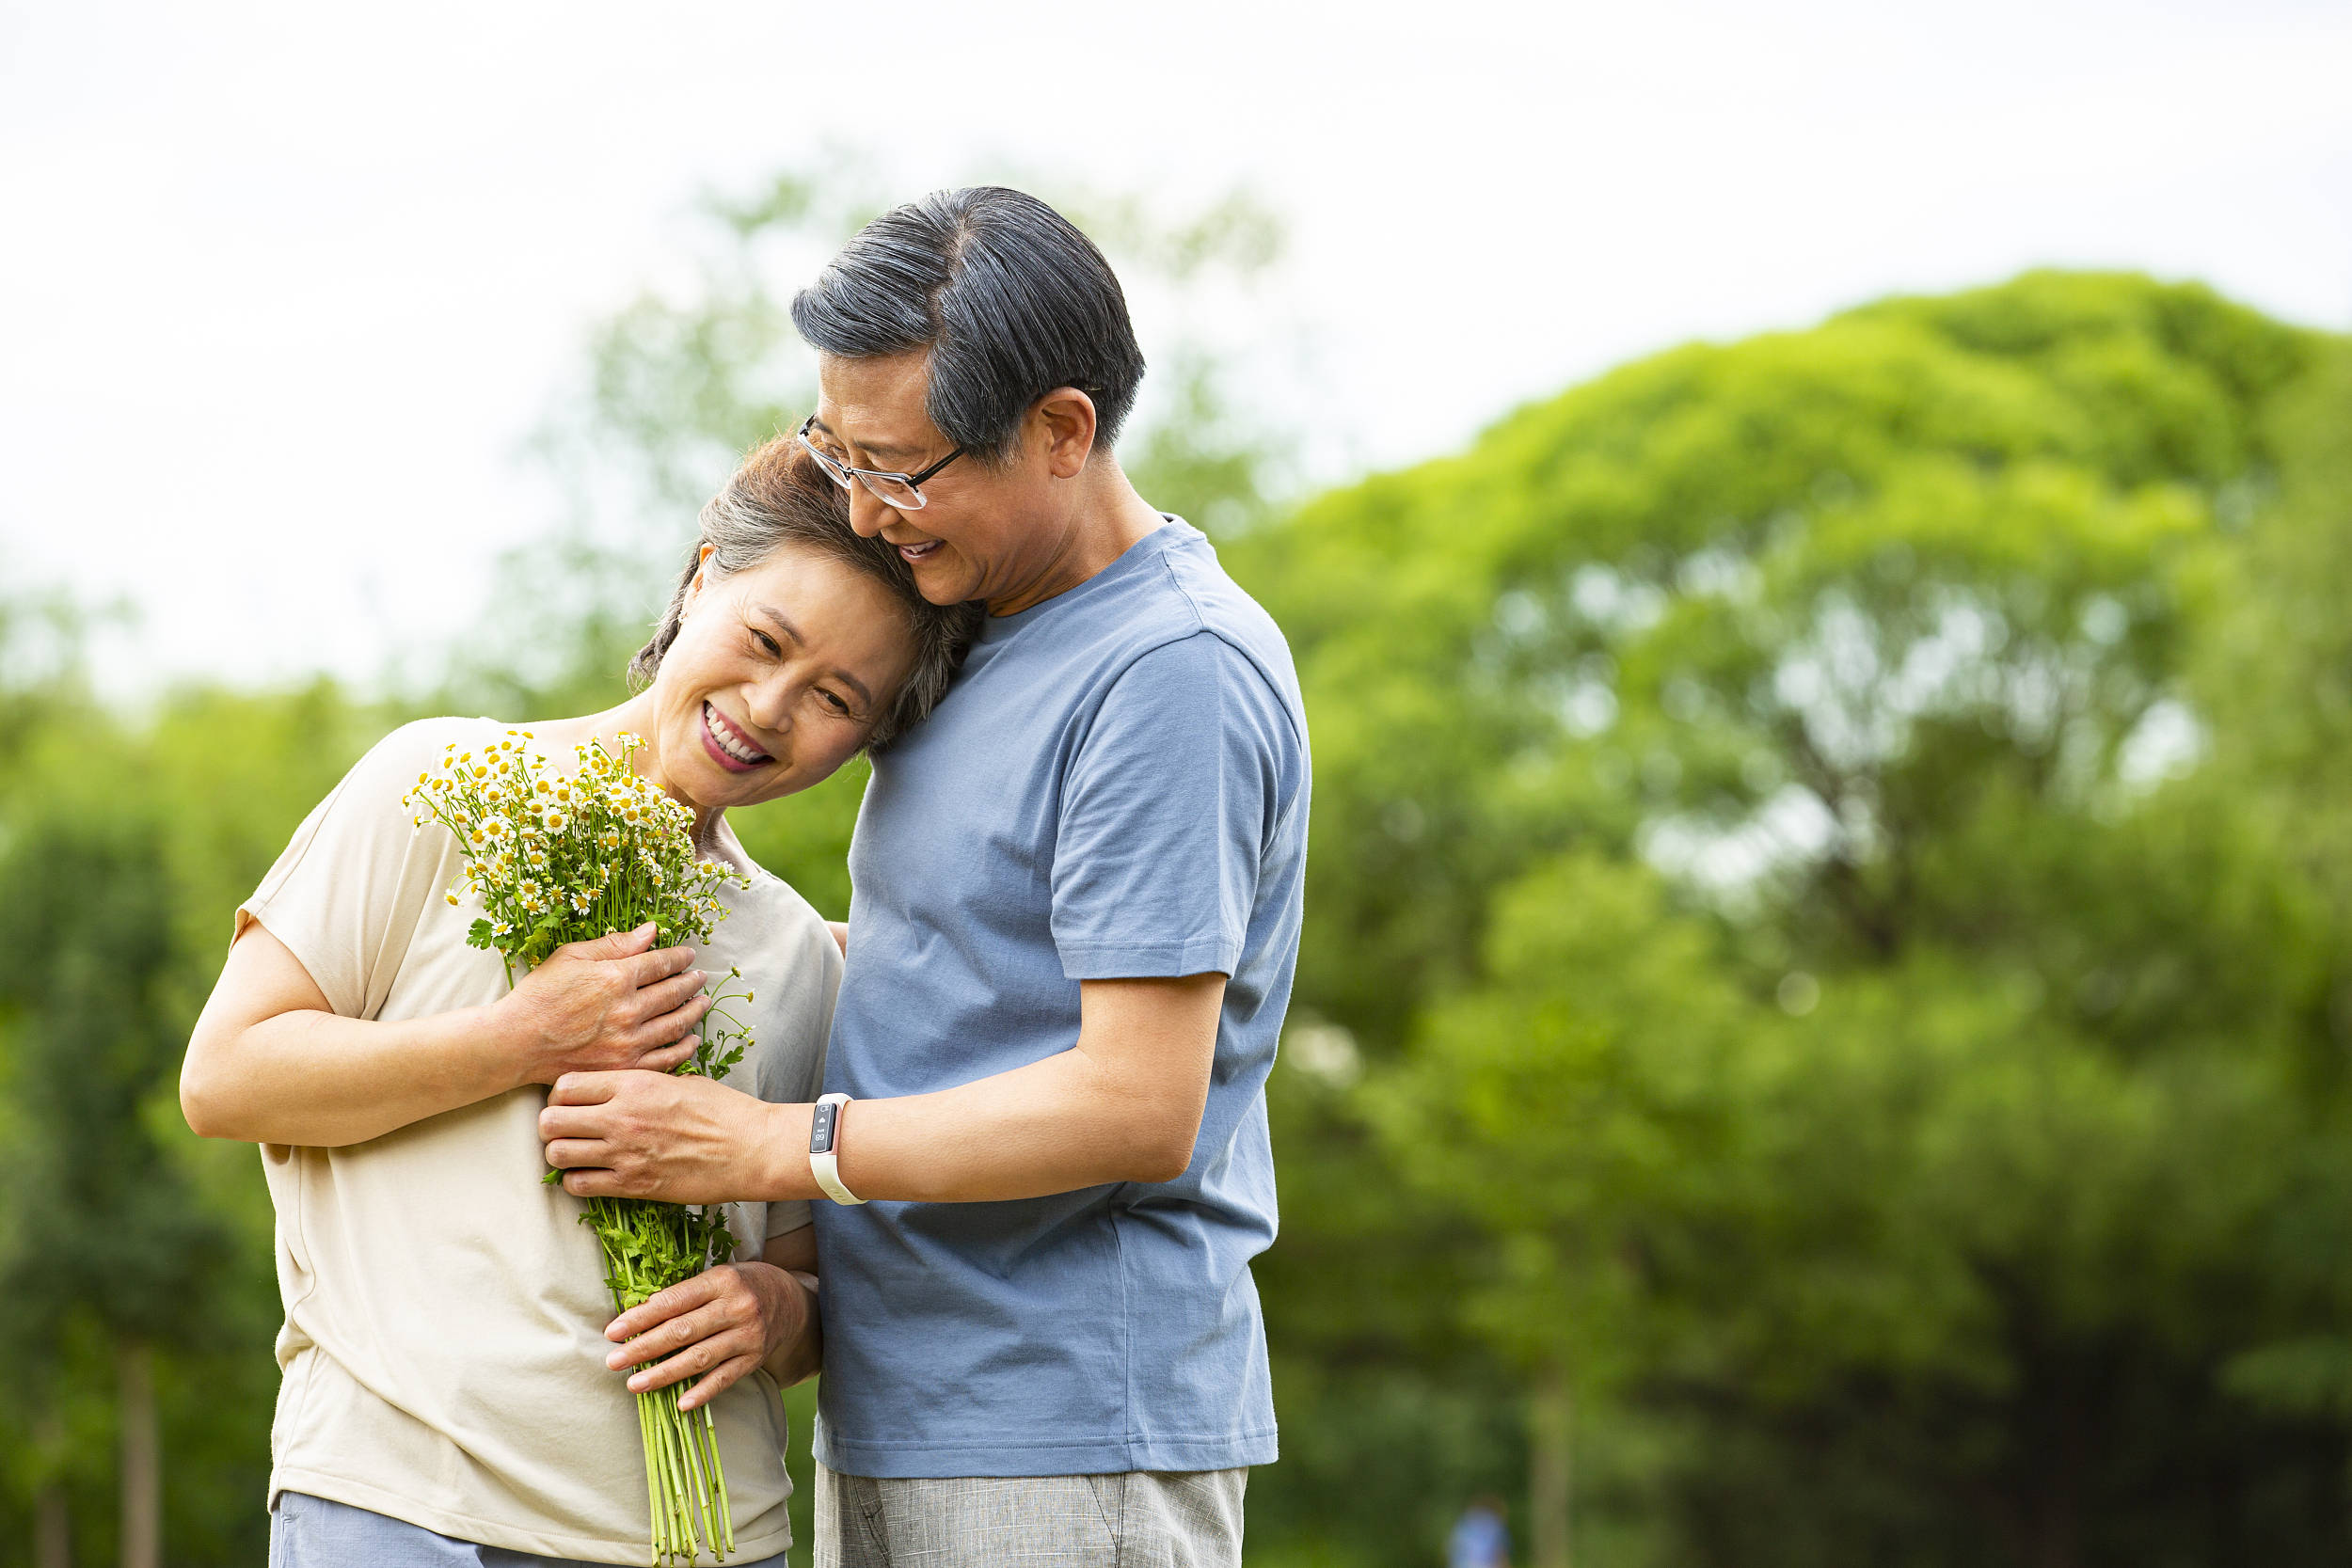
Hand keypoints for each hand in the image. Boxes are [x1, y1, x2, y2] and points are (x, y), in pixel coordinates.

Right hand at [495, 924, 711, 1085]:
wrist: (515, 1042)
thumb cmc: (539, 996)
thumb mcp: (572, 957)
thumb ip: (615, 945)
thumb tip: (651, 932)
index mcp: (616, 977)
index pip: (661, 964)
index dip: (679, 958)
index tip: (688, 956)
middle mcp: (628, 1010)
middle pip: (674, 992)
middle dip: (692, 982)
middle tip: (701, 978)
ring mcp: (628, 1042)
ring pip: (675, 1024)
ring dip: (694, 1011)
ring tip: (703, 1003)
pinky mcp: (624, 1067)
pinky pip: (666, 1059)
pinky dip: (684, 1048)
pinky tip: (692, 1039)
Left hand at [539, 1070, 790, 1203]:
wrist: (751, 1149)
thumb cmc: (723, 1111)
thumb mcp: (681, 1080)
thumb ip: (642, 1083)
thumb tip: (617, 1086)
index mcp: (634, 1084)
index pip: (565, 1085)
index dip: (561, 1094)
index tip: (570, 1101)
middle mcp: (621, 1117)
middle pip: (550, 1120)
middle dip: (551, 1125)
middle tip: (565, 1129)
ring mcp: (624, 1153)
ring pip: (558, 1155)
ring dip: (561, 1154)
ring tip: (576, 1153)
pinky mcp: (633, 1185)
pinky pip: (579, 1185)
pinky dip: (578, 1181)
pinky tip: (593, 1175)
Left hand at [603, 1261, 811, 1409]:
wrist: (790, 1301)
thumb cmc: (740, 1286)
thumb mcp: (716, 1277)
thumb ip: (683, 1295)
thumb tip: (636, 1316)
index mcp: (722, 1280)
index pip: (675, 1301)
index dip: (641, 1317)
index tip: (612, 1332)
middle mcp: (737, 1307)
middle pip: (684, 1331)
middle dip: (644, 1347)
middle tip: (614, 1361)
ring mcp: (748, 1335)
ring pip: (700, 1358)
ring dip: (664, 1373)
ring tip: (635, 1384)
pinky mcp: (755, 1359)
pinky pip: (725, 1378)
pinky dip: (703, 1392)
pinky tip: (680, 1404)